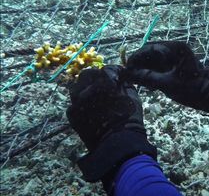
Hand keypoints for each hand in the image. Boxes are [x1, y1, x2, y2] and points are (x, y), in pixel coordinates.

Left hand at [67, 65, 155, 189]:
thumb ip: (125, 84)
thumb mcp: (133, 97)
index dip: (114, 72)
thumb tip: (121, 79)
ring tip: (93, 97)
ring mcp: (77, 101)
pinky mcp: (72, 113)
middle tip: (103, 85)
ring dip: (85, 89)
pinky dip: (80, 105)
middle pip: (88, 74)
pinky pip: (74, 104)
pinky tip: (89, 112)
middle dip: (95, 77)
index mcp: (105, 82)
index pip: (108, 69)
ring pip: (77, 88)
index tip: (117, 77)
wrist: (117, 142)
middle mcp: (88, 88)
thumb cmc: (130, 118)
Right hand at [123, 41, 208, 119]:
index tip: (126, 70)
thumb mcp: (167, 84)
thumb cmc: (192, 89)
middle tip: (132, 78)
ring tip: (142, 84)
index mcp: (175, 48)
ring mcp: (175, 56)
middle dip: (140, 65)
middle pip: (150, 53)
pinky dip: (152, 74)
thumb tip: (126, 74)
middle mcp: (175, 48)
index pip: (149, 48)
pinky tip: (150, 86)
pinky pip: (159, 66)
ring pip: (153, 60)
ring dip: (145, 71)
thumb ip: (146, 78)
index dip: (135, 59)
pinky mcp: (175, 65)